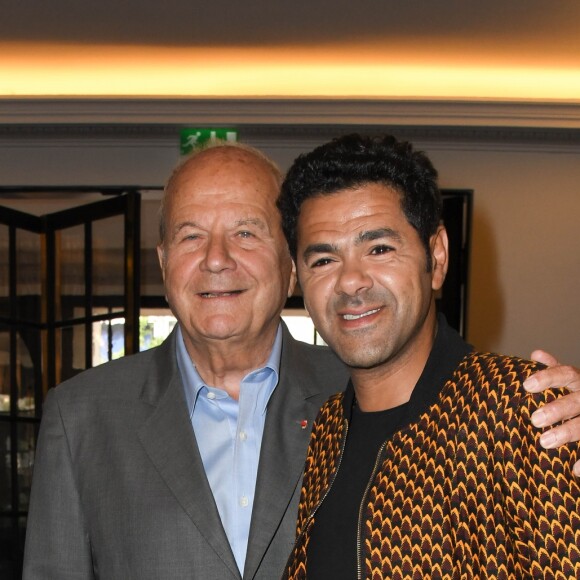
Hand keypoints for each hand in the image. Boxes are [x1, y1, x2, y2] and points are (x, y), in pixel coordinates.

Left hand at [524, 350, 579, 475]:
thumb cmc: (577, 395)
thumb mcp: (569, 381)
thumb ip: (554, 371)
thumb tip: (536, 354)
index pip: (566, 373)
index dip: (547, 378)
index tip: (526, 385)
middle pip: (577, 401)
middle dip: (557, 409)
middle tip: (534, 419)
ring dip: (567, 433)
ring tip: (544, 443)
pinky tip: (573, 469)